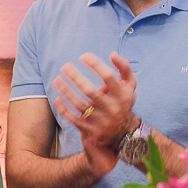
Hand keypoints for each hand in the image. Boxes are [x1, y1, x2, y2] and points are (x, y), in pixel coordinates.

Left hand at [54, 52, 137, 175]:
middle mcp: (113, 108)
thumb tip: (112, 54)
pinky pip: (74, 119)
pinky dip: (64, 110)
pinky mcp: (92, 131)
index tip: (83, 56)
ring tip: (57, 80)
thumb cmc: (122, 102)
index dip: (95, 65)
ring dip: (66, 91)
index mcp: (122, 95)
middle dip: (75, 77)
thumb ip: (125, 68)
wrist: (124, 133)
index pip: (108, 76)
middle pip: (90, 91)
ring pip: (80, 105)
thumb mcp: (129, 86)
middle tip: (65, 66)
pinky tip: (57, 99)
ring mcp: (102, 121)